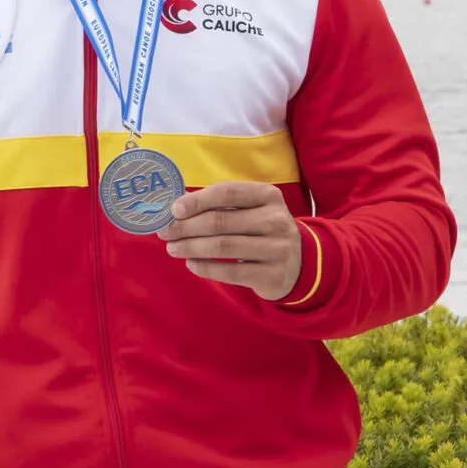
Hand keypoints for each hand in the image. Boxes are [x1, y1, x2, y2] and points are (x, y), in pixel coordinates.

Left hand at [158, 180, 302, 299]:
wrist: (300, 263)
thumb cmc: (263, 231)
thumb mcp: (252, 211)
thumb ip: (221, 206)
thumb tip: (177, 207)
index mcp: (268, 196)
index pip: (227, 192)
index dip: (197, 200)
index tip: (173, 210)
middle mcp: (275, 220)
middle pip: (220, 221)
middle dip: (186, 227)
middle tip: (165, 233)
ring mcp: (277, 249)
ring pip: (223, 247)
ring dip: (191, 247)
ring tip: (173, 249)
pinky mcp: (272, 275)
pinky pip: (230, 273)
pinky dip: (205, 268)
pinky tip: (191, 264)